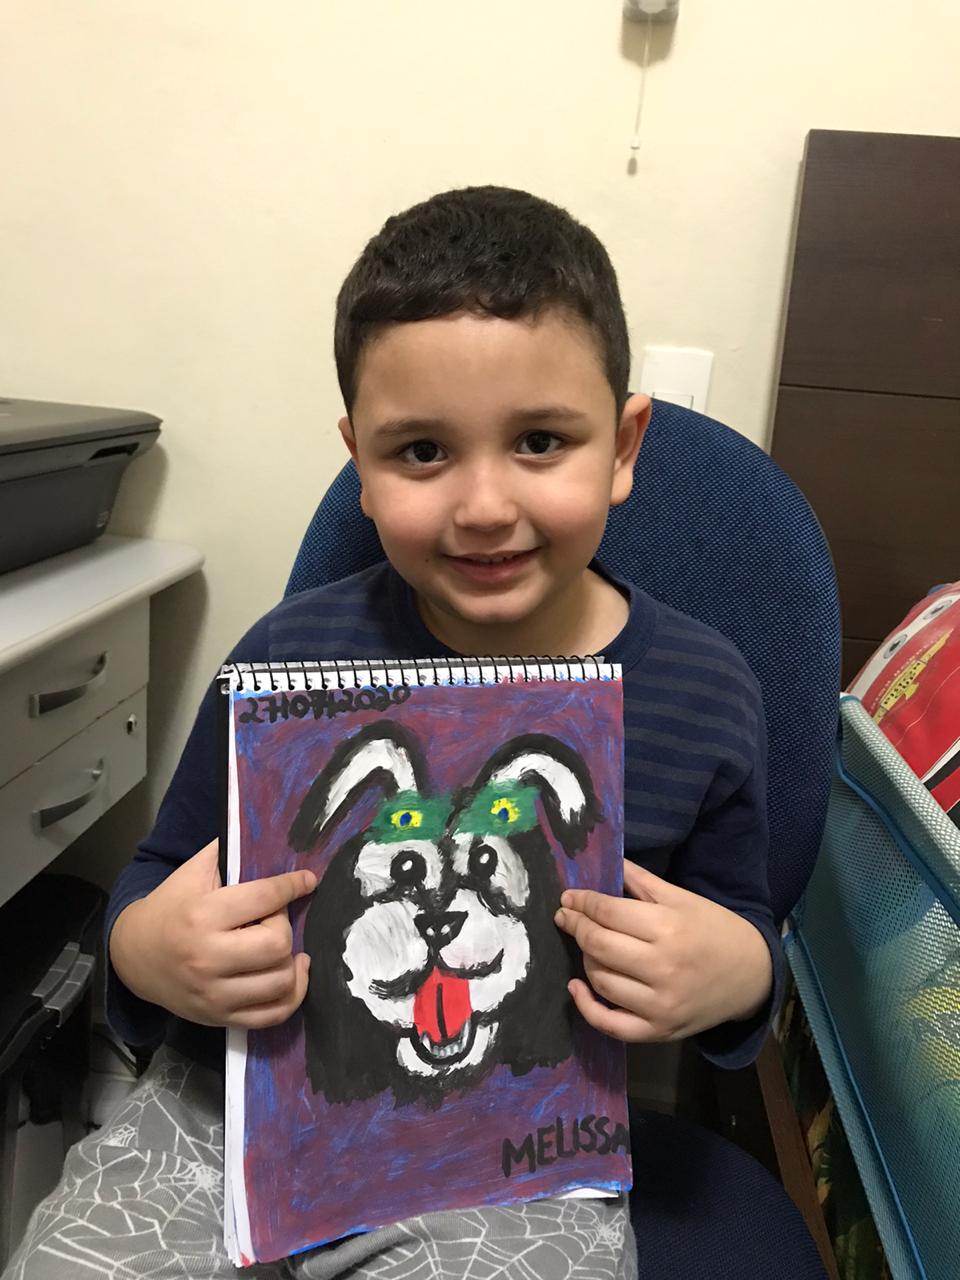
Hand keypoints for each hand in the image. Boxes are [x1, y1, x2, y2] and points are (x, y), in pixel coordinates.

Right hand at [110, 839, 316, 1029]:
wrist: (133, 956)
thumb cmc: (170, 907)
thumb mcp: (192, 872)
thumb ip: (227, 852)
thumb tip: (265, 837)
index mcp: (202, 916)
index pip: (264, 899)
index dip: (293, 886)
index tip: (307, 880)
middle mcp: (207, 958)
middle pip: (277, 943)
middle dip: (283, 925)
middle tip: (272, 919)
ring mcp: (214, 994)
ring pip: (281, 981)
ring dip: (291, 960)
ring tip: (281, 945)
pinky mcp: (220, 1017)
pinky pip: (274, 1015)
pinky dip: (293, 994)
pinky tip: (291, 972)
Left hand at [554, 860, 772, 1042]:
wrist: (753, 975)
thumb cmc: (714, 929)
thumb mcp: (680, 898)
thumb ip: (638, 880)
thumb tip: (602, 862)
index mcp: (668, 928)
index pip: (607, 913)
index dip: (582, 903)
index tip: (569, 898)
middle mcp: (662, 968)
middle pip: (598, 946)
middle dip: (576, 927)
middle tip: (567, 916)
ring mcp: (660, 1005)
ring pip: (600, 980)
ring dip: (585, 959)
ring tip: (588, 945)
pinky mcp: (659, 1031)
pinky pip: (610, 1025)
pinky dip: (586, 1007)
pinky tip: (577, 987)